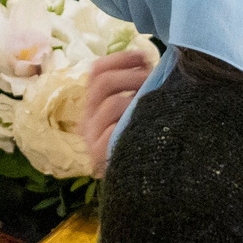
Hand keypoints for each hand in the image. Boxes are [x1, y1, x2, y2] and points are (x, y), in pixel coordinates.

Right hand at [82, 49, 155, 178]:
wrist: (137, 186)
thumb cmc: (139, 143)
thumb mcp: (133, 112)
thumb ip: (136, 89)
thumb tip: (150, 62)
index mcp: (93, 105)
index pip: (96, 71)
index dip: (119, 59)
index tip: (143, 57)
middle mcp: (87, 119)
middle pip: (102, 82)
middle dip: (131, 74)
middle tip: (152, 79)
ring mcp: (92, 136)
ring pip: (111, 102)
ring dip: (136, 95)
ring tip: (154, 100)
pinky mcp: (100, 152)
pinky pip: (115, 127)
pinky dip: (133, 118)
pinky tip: (148, 120)